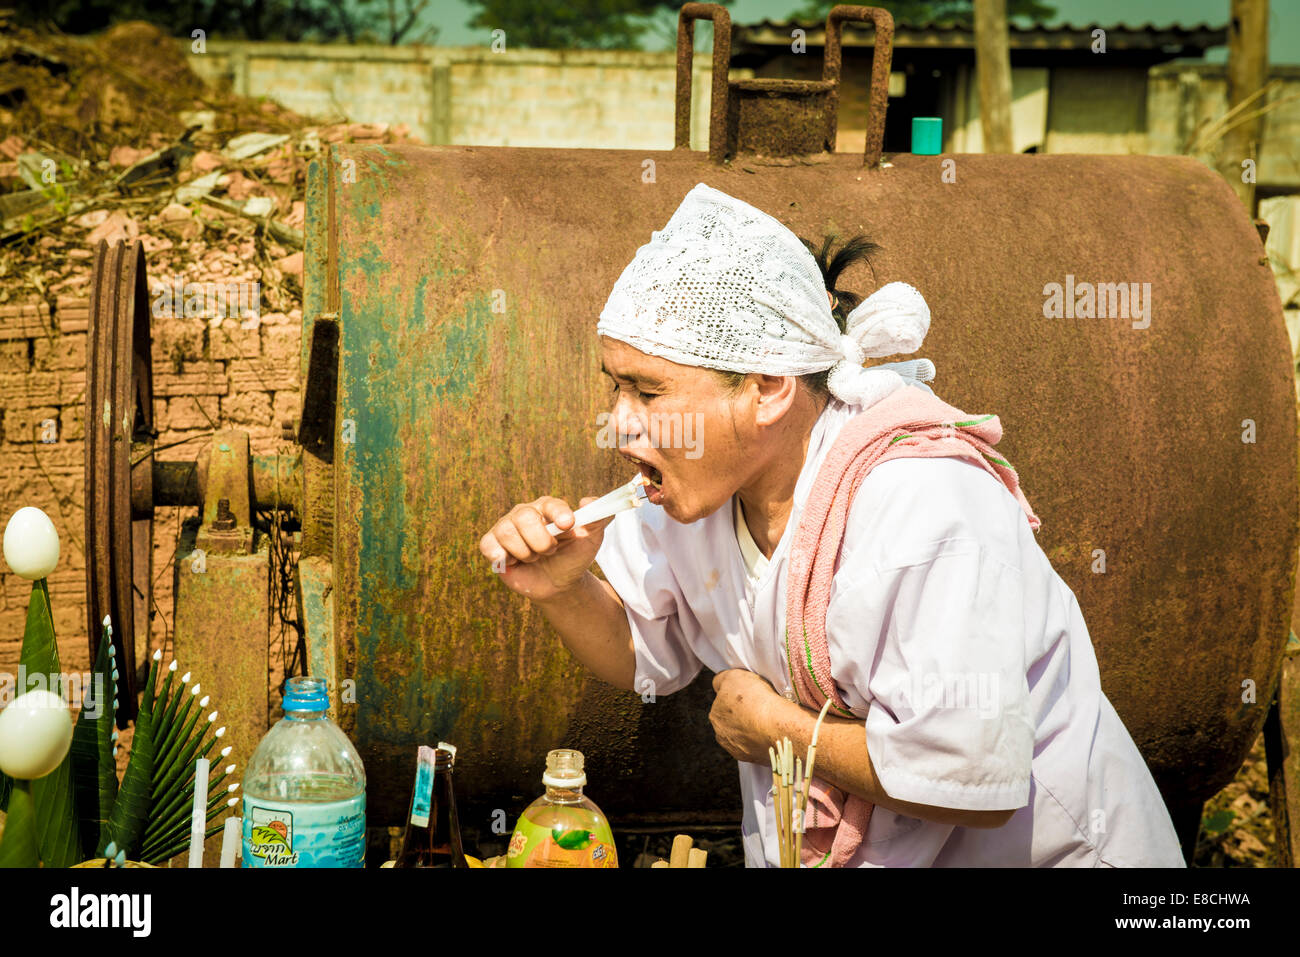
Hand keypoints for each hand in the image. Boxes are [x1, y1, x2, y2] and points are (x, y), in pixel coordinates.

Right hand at [479, 495, 607, 601]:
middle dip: (541, 541)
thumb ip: (598, 519)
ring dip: (526, 552)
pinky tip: (511, 561)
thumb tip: (589, 502)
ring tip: (534, 558)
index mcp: (548, 508)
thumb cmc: (573, 557)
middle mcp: (524, 513)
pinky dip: (499, 554)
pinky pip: (488, 545)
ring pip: (507, 532)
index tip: (568, 525)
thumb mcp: (591, 540)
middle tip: (550, 551)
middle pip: (524, 517)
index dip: (558, 513)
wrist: (558, 584)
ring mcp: (506, 528)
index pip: (550, 504)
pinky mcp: (493, 545)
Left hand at [709, 669, 784, 764]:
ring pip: (746, 735)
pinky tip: (773, 731)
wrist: (779, 727)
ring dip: (754, 728)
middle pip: (733, 721)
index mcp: (715, 716)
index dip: (737, 697)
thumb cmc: (758, 701)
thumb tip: (719, 684)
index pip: (723, 703)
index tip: (750, 694)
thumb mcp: (734, 677)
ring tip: (768, 719)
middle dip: (744, 714)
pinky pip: (760, 746)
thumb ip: (721, 680)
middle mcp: (723, 736)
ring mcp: (740, 750)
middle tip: (760, 706)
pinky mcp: (757, 759)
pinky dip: (766, 739)